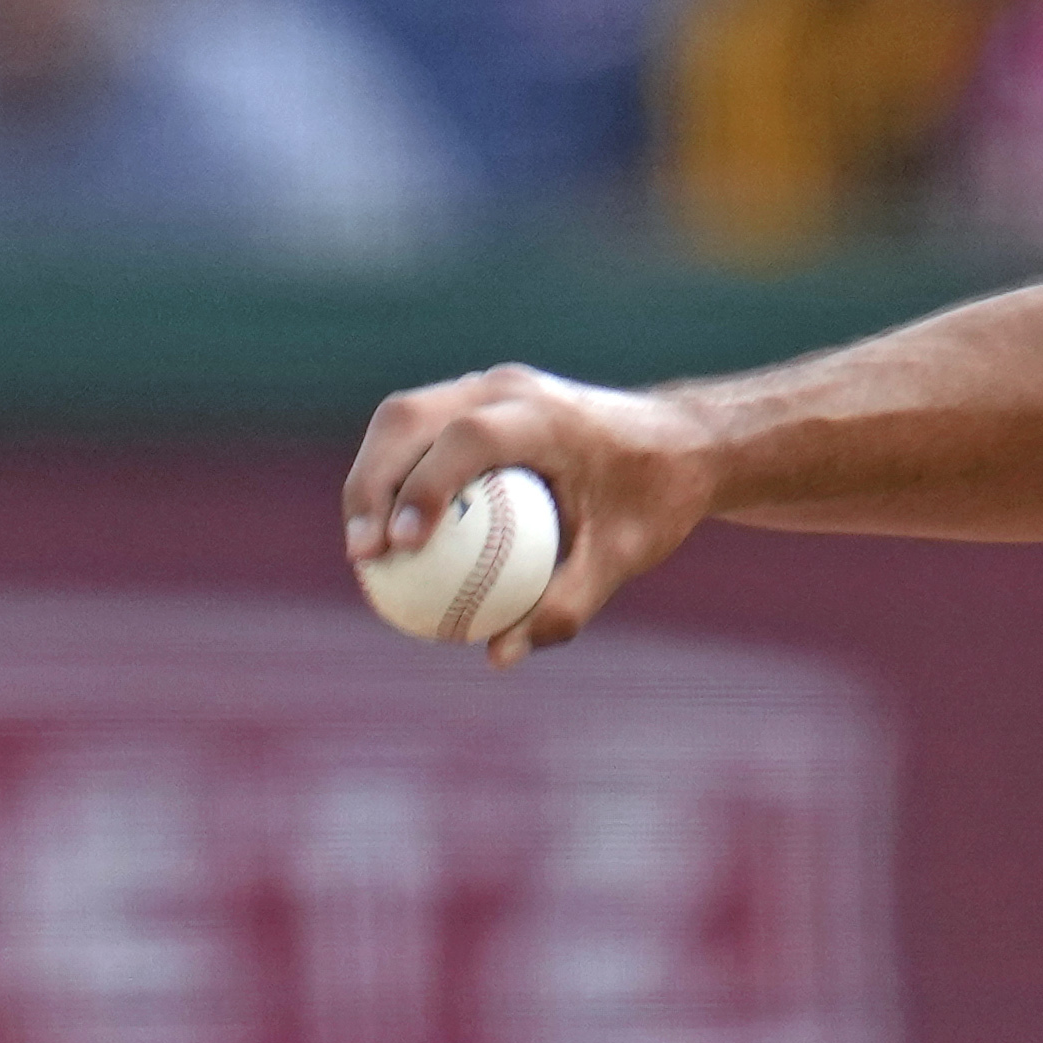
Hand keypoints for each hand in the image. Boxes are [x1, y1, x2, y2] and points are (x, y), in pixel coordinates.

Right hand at [343, 364, 715, 662]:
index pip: (469, 438)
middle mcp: (507, 387)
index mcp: (546, 415)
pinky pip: (417, 433)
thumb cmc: (654, 502)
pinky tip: (384, 538)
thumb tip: (497, 655)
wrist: (680, 443)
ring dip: (370, 478)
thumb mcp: (623, 559)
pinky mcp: (474, 400)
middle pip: (410, 417)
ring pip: (401, 419)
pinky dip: (391, 476)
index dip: (427, 485)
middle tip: (364, 556)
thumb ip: (565, 605)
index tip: (405, 545)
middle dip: (371, 483)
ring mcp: (485, 386)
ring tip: (363, 552)